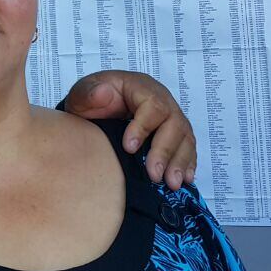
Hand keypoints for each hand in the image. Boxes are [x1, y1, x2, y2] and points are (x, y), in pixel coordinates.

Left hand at [62, 70, 195, 190]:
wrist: (95, 109)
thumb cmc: (91, 101)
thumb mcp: (82, 94)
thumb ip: (88, 93)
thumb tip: (103, 93)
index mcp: (140, 87)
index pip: (152, 105)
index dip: (143, 127)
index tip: (129, 148)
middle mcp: (161, 100)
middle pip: (173, 123)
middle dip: (165, 151)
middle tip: (154, 174)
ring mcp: (171, 116)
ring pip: (185, 137)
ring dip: (179, 161)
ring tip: (171, 183)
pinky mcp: (175, 133)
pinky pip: (188, 147)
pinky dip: (187, 163)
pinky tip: (184, 179)